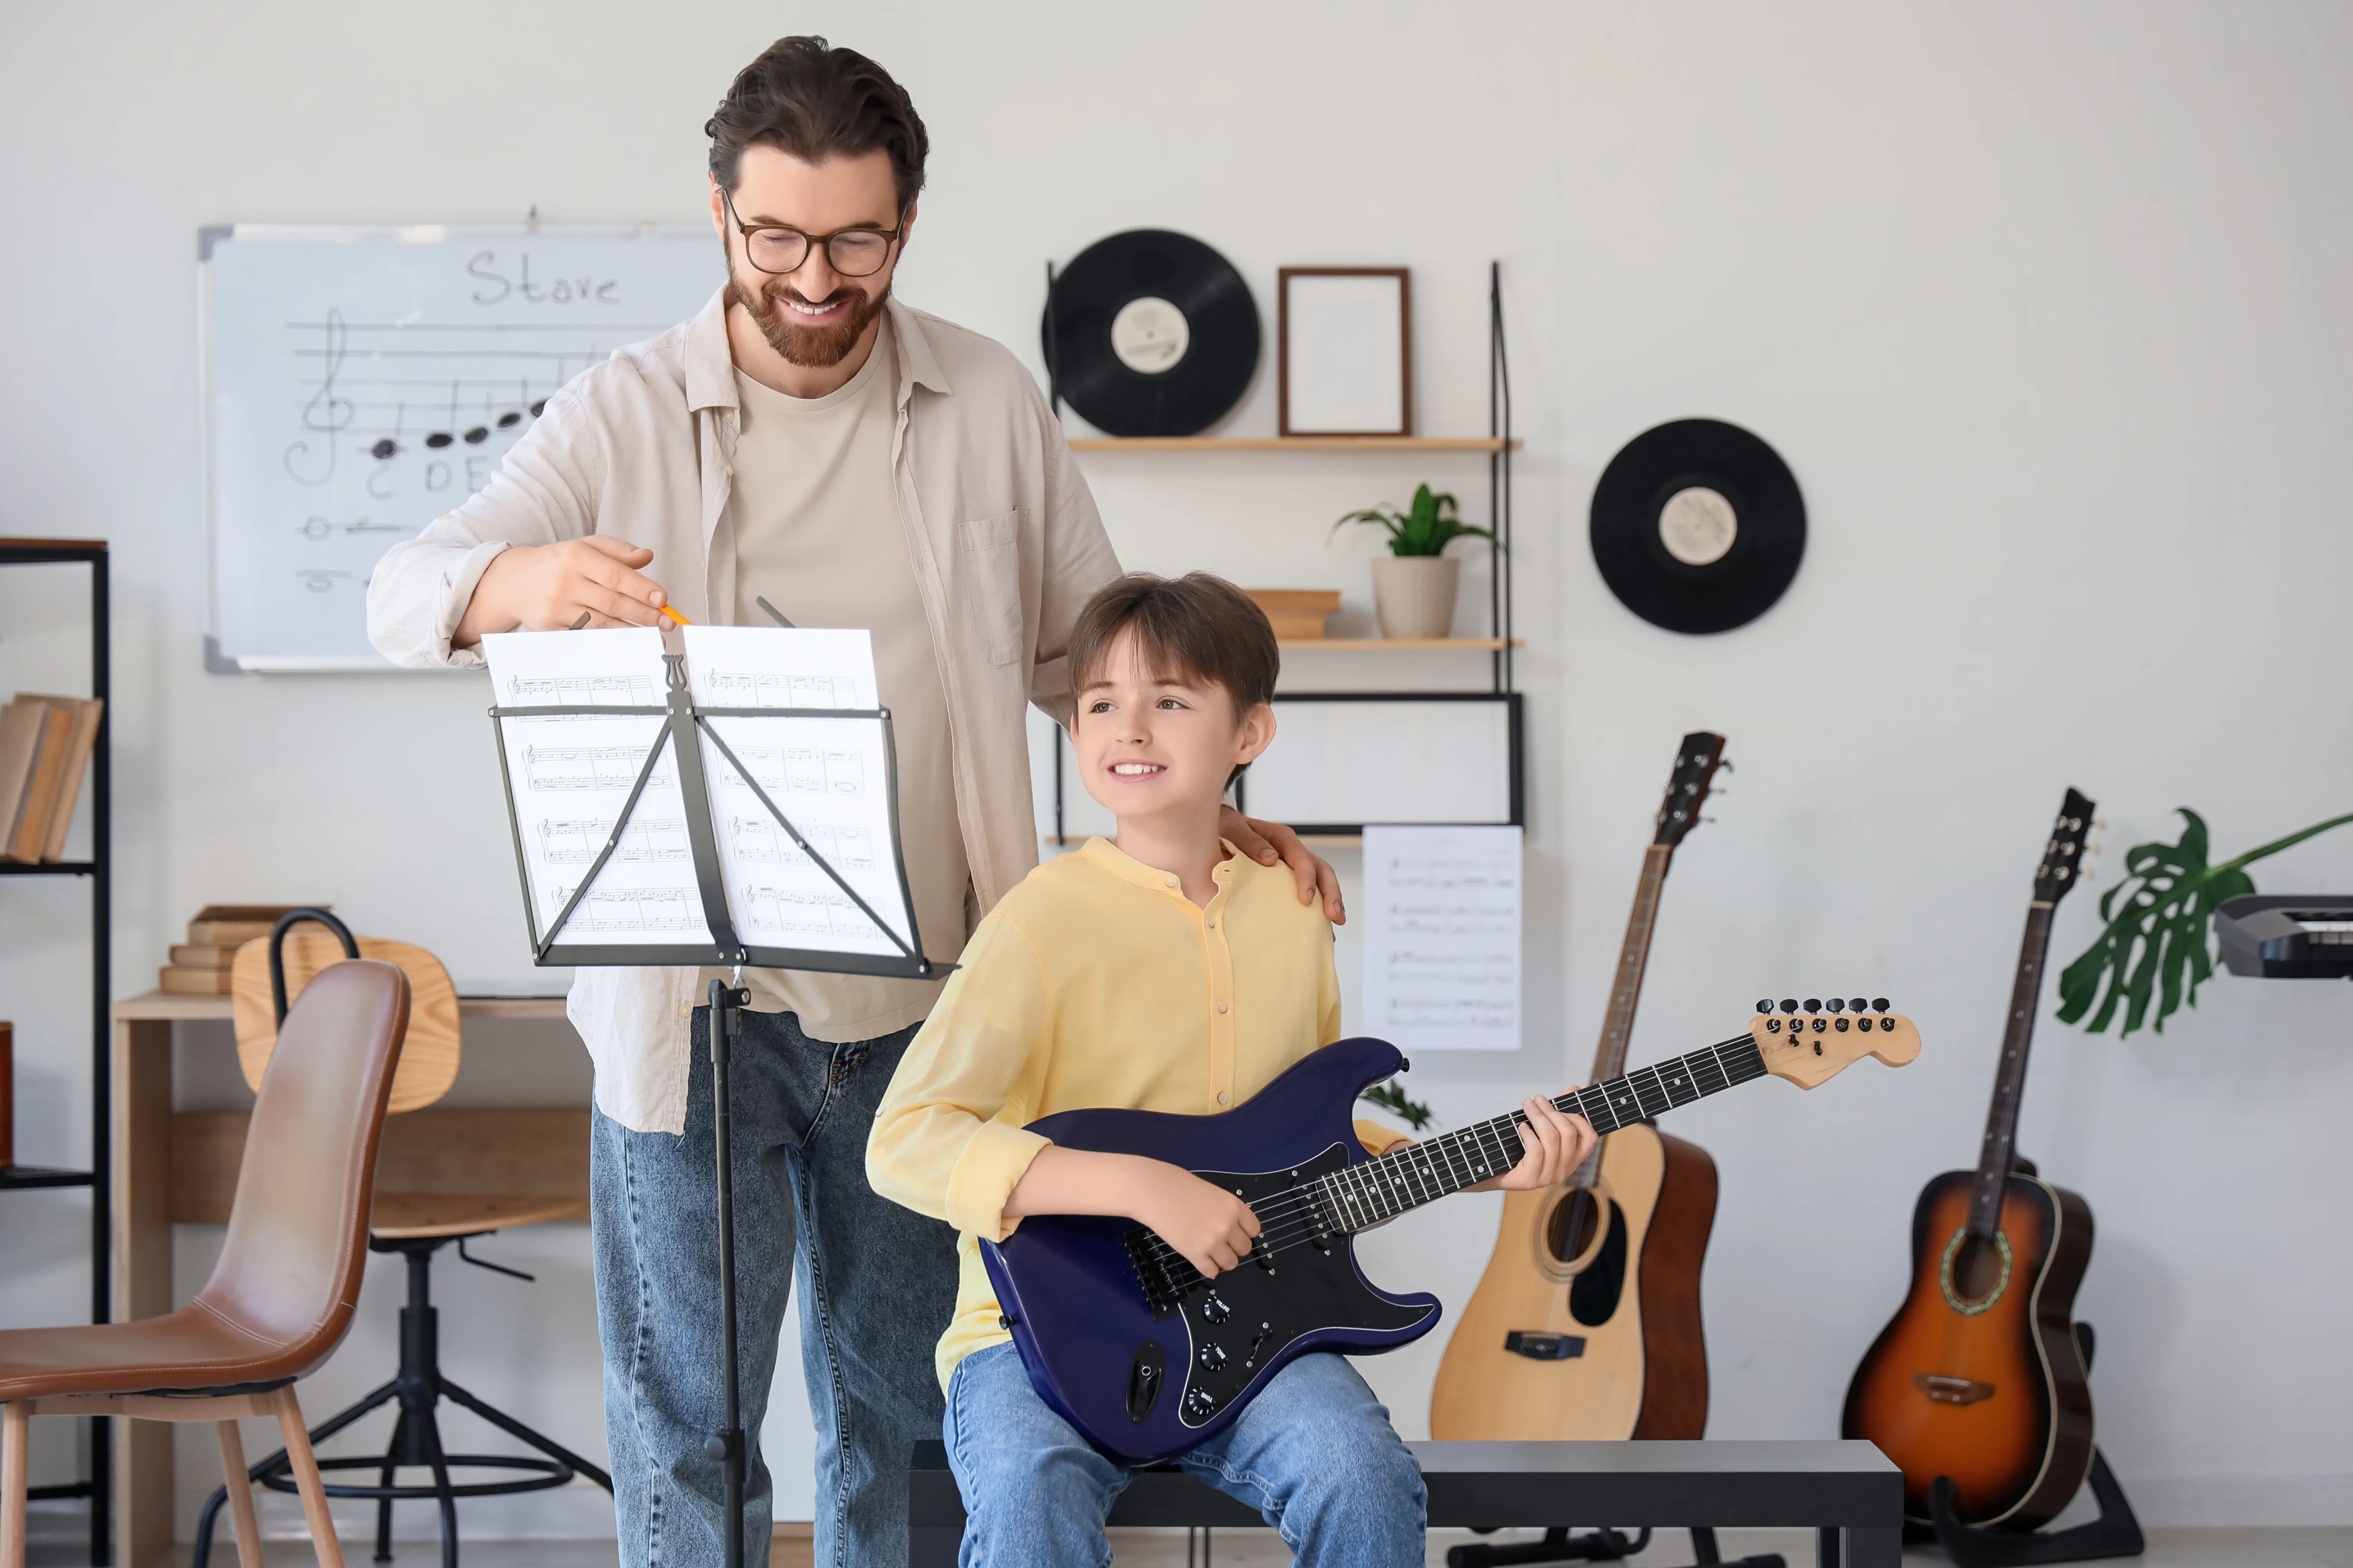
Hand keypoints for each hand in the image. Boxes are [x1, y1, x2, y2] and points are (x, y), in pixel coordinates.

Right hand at [455, 536, 670, 645]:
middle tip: (667, 623)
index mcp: (576, 558)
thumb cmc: (558, 563)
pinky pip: (586, 637)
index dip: (642, 589)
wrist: (514, 582)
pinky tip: (627, 643)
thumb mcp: (585, 547)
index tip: (663, 599)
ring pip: (602, 624)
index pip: (616, 575)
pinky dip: (609, 641)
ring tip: (654, 636)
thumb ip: (617, 550)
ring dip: (632, 631)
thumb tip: (647, 556)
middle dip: (644, 615)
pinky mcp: (551, 629)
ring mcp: (557, 608)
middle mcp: (565, 583)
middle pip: (613, 603)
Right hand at [1126, 1159, 1261, 1278]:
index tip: (1233, 1232)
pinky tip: (1200, 1259)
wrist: (1153, 1190)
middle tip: (1218, 1242)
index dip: (1244, 1233)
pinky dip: (1208, 1268)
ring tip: (1209, 1252)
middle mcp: (1228, 1225)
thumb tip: (1235, 1229)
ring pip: (1231, 1264)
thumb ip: (1227, 1211)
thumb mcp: (1213, 1193)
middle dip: (1233, 1248)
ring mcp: (1212, 1242)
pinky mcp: (1195, 1255)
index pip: (1254, 1230)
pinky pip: (1211, 1271)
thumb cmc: (1181, 1187)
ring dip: (1222, 1260)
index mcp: (1234, 1207)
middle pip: (1244, 1249)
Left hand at [1218, 807, 1344, 923]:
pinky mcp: (1290, 877)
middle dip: (1330, 892)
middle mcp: (1293, 850)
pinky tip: (1323, 926)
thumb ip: (1250, 841)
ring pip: (1322, 880)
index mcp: (1281, 838)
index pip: (1301, 857)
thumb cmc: (1226, 829)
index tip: (1306, 900)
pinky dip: (1319, 907)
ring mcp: (1294, 864)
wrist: (1220, 829)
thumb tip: (1271, 859)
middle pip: (1321, 869)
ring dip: (1331, 900)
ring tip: (1337, 922)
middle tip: (1333, 915)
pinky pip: (1311, 890)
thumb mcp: (1233, 830)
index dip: (1307, 879)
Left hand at [1476, 1095, 1597, 1192]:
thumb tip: (1574, 1088)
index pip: (1590, 1137)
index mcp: (1573, 1159)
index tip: (1559, 1104)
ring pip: (1551, 1139)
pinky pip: (1536, 1150)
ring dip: (1538, 1117)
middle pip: (1568, 1133)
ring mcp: (1549, 1176)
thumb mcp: (1542, 1130)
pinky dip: (1529, 1134)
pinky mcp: (1532, 1179)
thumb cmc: (1521, 1149)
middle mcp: (1565, 1170)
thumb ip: (1559, 1111)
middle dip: (1551, 1111)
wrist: (1495, 1173)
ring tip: (1527, 1106)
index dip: (1578, 1118)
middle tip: (1537, 1099)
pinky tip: (1521, 1127)